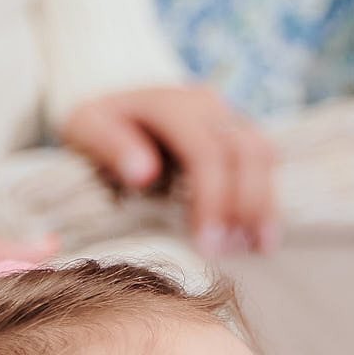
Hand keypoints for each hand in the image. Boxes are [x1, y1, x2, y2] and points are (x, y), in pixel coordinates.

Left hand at [60, 85, 280, 255]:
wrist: (118, 102)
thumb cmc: (99, 123)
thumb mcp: (85, 126)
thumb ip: (109, 145)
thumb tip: (143, 173)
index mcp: (171, 103)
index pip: (206, 152)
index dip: (212, 200)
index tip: (206, 247)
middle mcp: (208, 105)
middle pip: (247, 151)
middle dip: (245, 206)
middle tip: (229, 252)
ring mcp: (228, 116)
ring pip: (264, 154)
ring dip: (264, 204)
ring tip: (256, 249)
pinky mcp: (239, 133)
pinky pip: (265, 164)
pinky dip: (267, 201)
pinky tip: (262, 238)